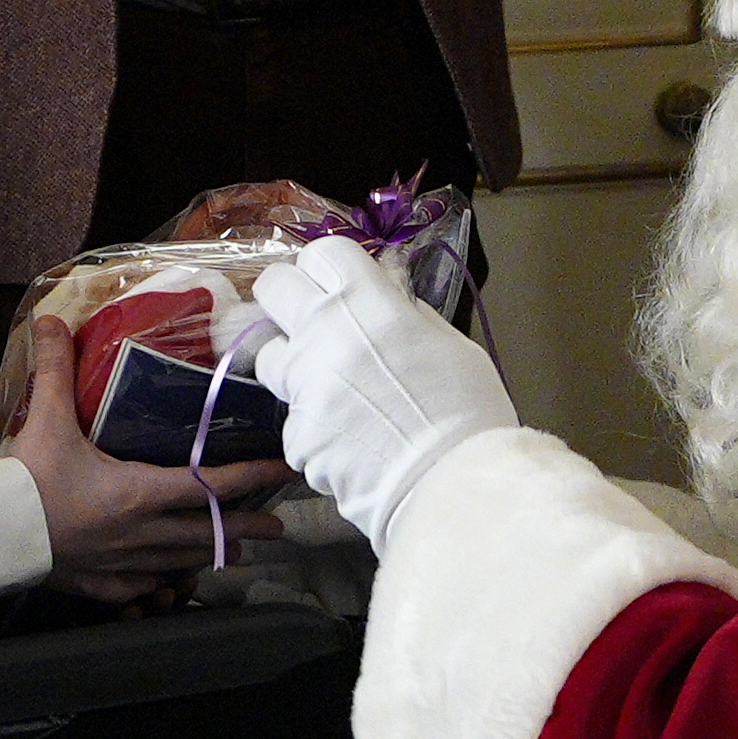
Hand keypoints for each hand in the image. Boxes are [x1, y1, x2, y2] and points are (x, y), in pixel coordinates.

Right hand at [4, 319, 288, 600]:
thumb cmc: (23, 482)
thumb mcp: (44, 419)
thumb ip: (54, 368)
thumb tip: (50, 319)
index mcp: (138, 493)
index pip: (210, 484)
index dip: (251, 476)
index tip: (282, 472)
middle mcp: (140, 533)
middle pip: (208, 533)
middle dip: (247, 527)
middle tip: (277, 526)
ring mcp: (123, 565)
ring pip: (182, 562)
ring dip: (211, 553)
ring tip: (236, 550)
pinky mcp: (100, 586)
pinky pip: (146, 588)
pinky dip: (166, 580)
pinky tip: (172, 577)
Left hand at [249, 236, 516, 549]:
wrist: (454, 486)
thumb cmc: (468, 412)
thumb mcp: (452, 345)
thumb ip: (409, 314)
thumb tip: (389, 295)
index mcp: (369, 303)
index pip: (323, 252)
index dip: (331, 268)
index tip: (342, 286)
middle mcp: (324, 333)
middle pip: (274, 287)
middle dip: (288, 298)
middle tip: (314, 322)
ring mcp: (303, 385)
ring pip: (269, 355)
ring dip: (293, 364)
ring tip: (334, 390)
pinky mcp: (295, 433)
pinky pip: (294, 417)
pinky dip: (316, 426)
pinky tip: (350, 442)